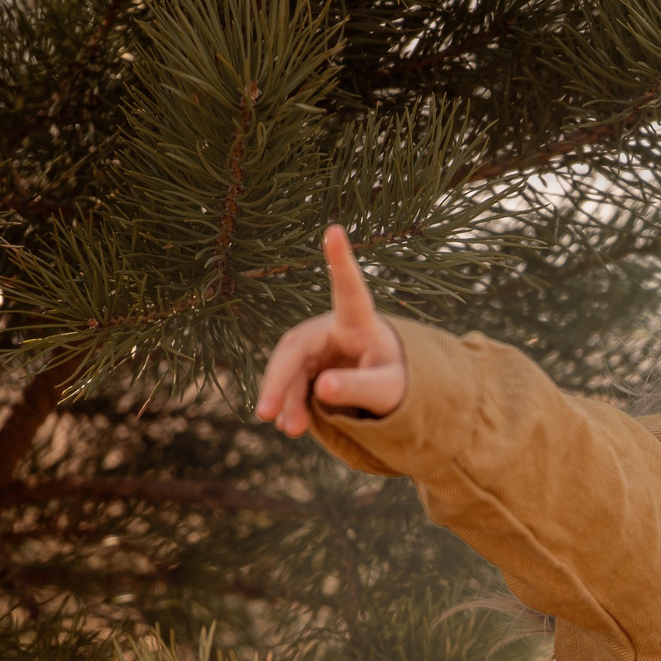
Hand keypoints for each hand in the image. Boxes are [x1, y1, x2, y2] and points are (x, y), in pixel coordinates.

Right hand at [255, 224, 406, 435]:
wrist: (388, 387)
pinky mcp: (306, 365)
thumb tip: (324, 389)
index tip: (335, 230)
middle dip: (280, 380)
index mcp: (359, 324)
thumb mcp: (387, 390)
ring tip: (290, 430)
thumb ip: (360, 388)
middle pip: (297, 348)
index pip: (350, 291)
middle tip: (266, 412)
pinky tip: (290, 425)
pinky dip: (289, 406)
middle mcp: (332, 329)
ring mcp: (316, 346)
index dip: (342, 262)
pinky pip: (291, 384)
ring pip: (290, 370)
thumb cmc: (394, 380)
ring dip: (285, 399)